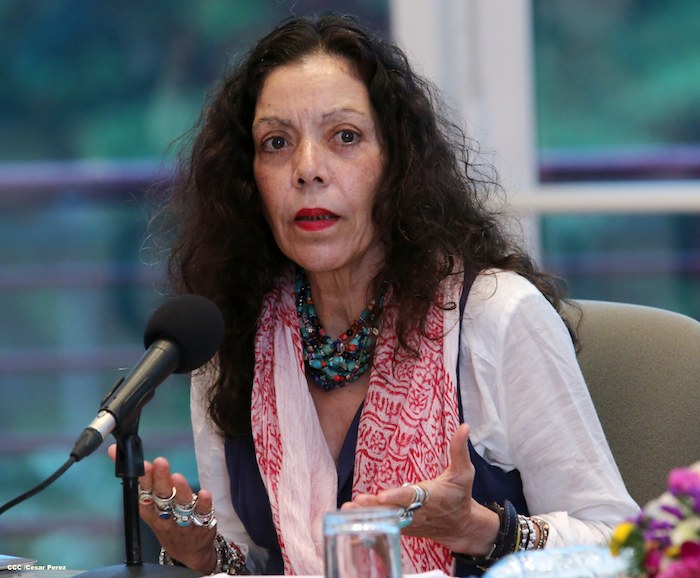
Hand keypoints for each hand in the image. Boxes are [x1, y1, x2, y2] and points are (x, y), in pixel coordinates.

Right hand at [107, 444, 217, 573]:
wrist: (189, 551)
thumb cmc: (167, 522)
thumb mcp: (152, 506)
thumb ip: (144, 480)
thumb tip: (118, 452)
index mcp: (150, 511)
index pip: (145, 493)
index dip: (143, 478)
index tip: (143, 463)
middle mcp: (165, 517)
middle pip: (161, 497)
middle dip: (160, 479)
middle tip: (160, 462)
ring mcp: (183, 521)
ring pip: (180, 505)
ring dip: (180, 490)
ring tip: (177, 477)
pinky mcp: (202, 524)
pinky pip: (202, 513)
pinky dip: (203, 503)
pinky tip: (203, 493)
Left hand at [342, 423, 499, 555]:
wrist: (460, 525)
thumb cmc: (460, 495)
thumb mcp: (464, 472)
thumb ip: (459, 449)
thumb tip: (464, 426)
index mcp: (431, 496)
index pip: (411, 496)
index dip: (396, 496)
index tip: (381, 495)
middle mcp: (418, 511)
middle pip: (393, 510)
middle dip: (374, 507)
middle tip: (356, 502)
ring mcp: (410, 522)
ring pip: (386, 520)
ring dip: (367, 515)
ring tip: (347, 509)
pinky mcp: (404, 528)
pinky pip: (385, 527)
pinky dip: (370, 524)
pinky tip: (351, 520)